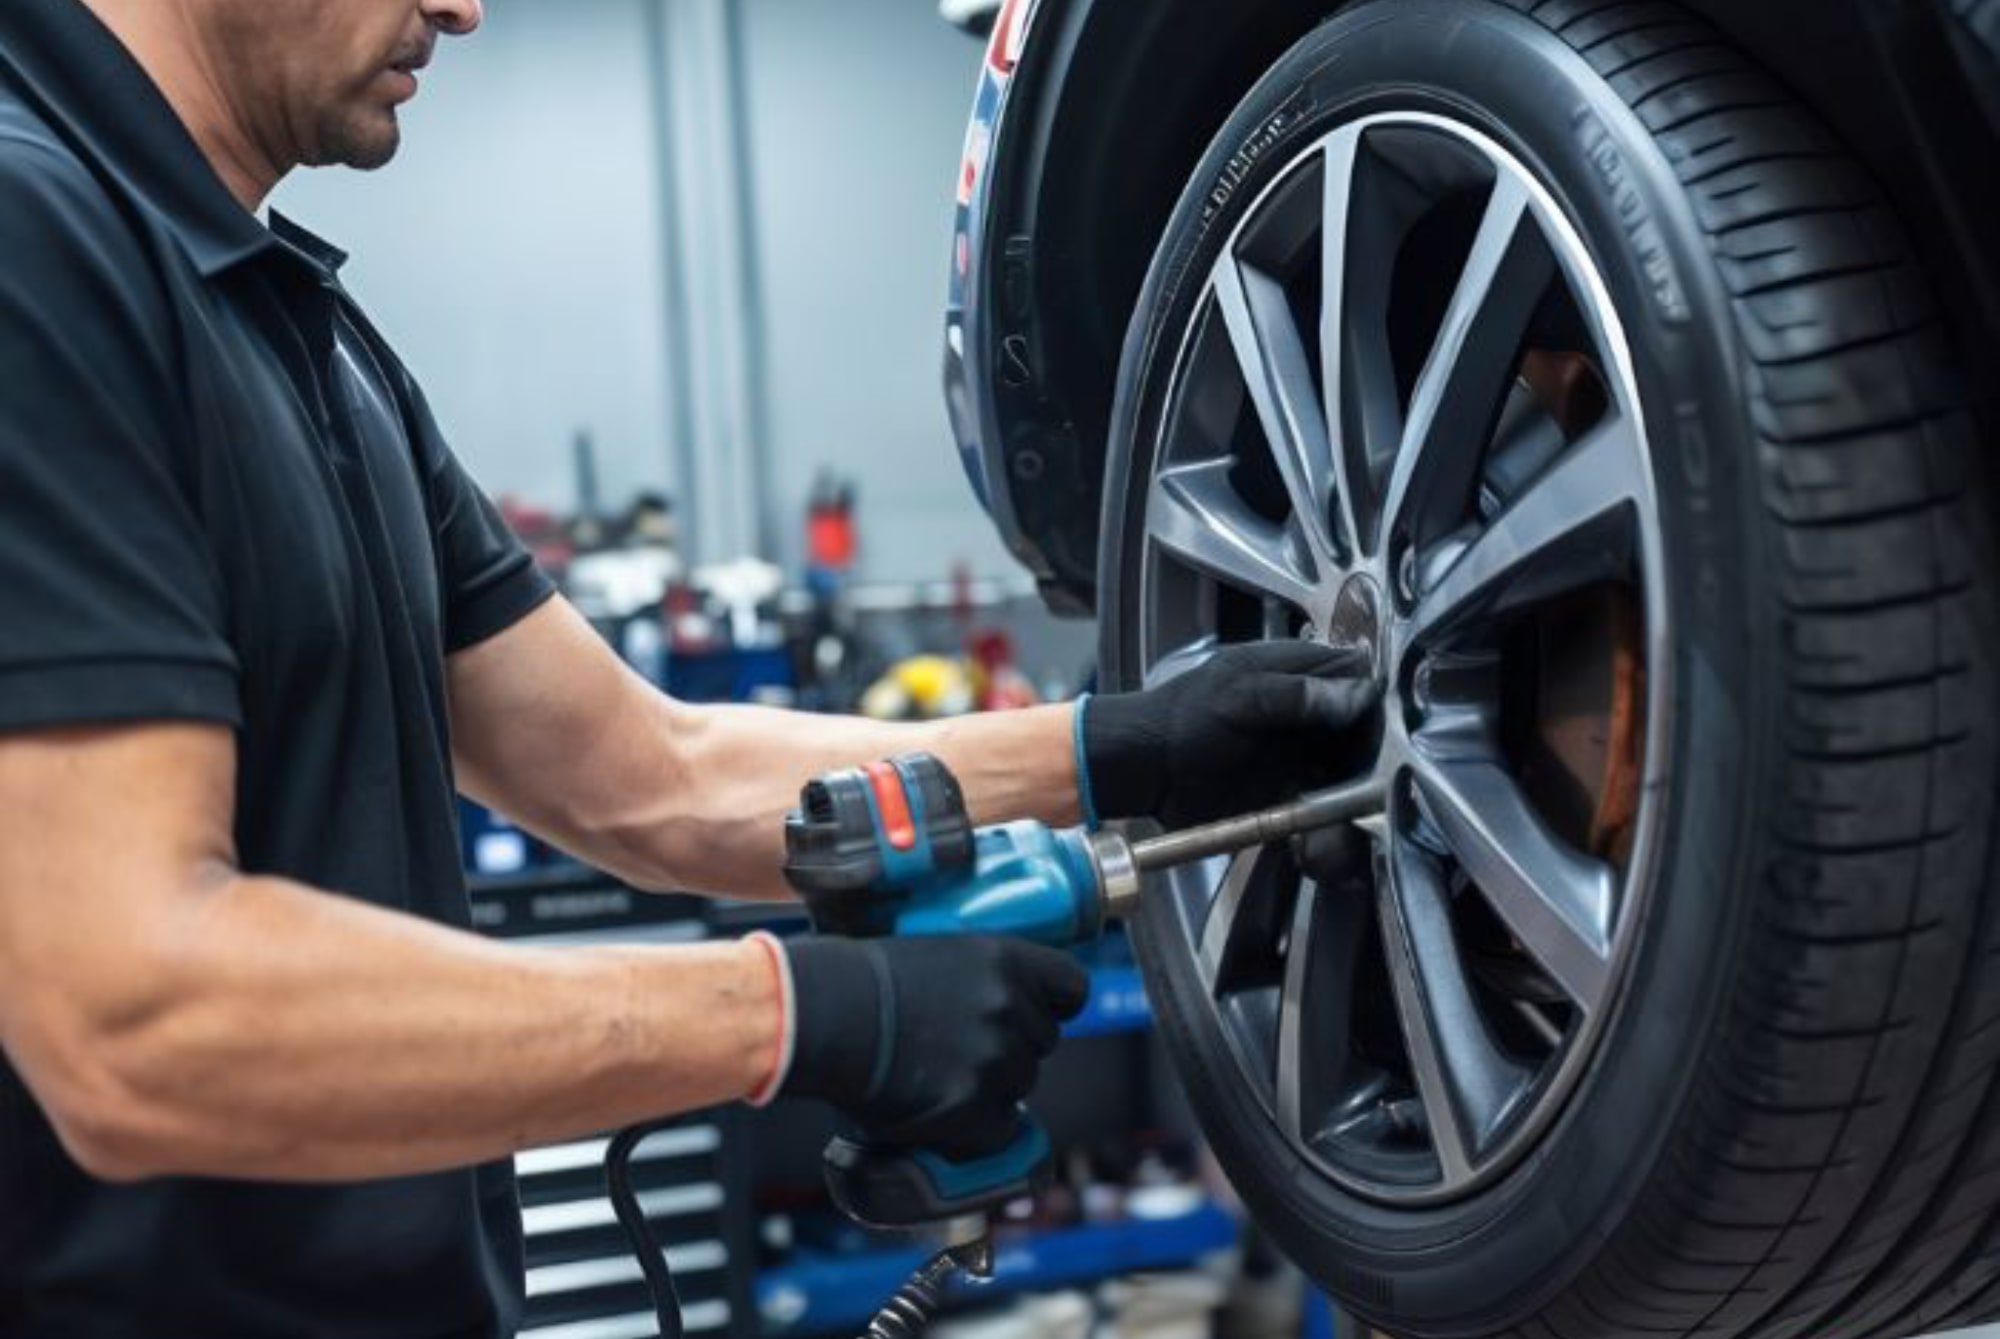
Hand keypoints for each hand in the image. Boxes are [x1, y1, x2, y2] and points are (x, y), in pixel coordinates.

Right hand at [774, 935, 1088, 1158]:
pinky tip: (936, 1107)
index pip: (1073, 987)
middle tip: (957, 1047)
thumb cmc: (861, 979)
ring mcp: (995, 1061)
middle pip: (1042, 1042)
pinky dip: (972, 1127)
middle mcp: (1010, 1008)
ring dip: (989, 1088)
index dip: (1055, 1003)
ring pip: (1019, 1087)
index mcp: (1006, 961)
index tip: (1037, 1012)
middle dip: (1010, 1048)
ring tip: (936, 1075)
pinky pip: (996, 1129)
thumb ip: (984, 977)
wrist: (823, 1015)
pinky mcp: (972, 1110)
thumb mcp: (937, 953)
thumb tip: (1010, 1002)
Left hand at [1081, 641, 1377, 828]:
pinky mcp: (1292, 792)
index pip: (1356, 673)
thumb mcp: (1239, 695)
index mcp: (1295, 670)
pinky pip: (1329, 805)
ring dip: (1363, 786)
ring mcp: (1302, 752)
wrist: (1145, 771)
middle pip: (1364, 724)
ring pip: (1353, 767)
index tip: (1395, 723)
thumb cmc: (1184, 720)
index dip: (1379, 695)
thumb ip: (1295, 694)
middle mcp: (1307, 711)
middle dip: (1379, 748)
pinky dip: (1338, 818)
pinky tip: (1341, 828)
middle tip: (1387, 771)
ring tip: (1372, 802)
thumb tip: (1357, 694)